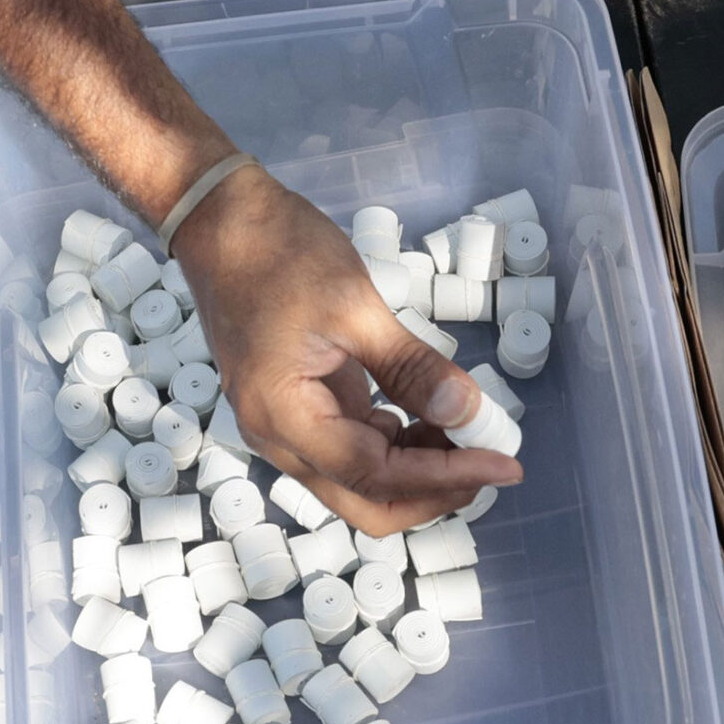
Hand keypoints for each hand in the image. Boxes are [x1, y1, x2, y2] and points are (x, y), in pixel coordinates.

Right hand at [170, 163, 523, 534]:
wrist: (220, 220)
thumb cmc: (276, 252)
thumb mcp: (355, 307)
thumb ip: (412, 368)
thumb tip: (468, 413)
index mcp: (283, 416)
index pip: (375, 475)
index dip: (445, 478)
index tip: (503, 463)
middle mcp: (277, 436)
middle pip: (364, 503)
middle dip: (431, 493)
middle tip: (489, 461)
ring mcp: (284, 424)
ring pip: (359, 481)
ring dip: (416, 468)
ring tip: (467, 430)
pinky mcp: (296, 405)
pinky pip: (351, 447)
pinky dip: (396, 443)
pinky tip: (429, 414)